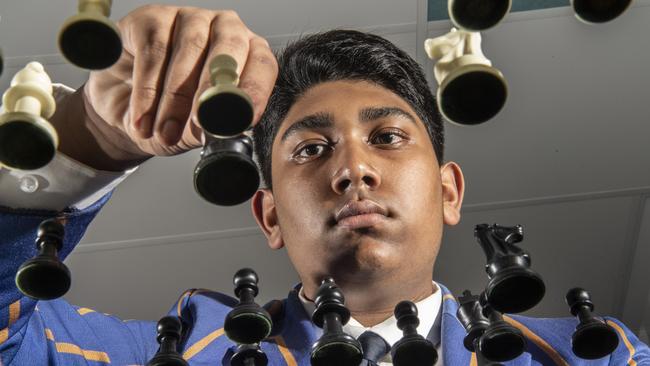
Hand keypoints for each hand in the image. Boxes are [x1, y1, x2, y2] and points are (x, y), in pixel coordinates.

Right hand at [58, 5, 277, 169]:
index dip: (255, 90)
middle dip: (213, 91)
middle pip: (228, 49)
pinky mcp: (152, 17)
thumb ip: (214, 127)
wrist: (123, 107)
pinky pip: (154, 50)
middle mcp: (225, 29)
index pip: (262, 64)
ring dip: (175, 99)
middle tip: (201, 123)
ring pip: (189, 50)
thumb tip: (224, 133)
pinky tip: (142, 120)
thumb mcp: (197, 129)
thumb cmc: (172, 115)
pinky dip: (147, 91)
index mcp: (249, 54)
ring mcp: (190, 18)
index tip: (244, 119)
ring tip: (165, 133)